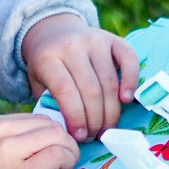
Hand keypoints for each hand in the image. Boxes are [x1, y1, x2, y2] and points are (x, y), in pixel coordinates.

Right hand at [0, 114, 80, 168]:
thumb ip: (14, 140)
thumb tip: (53, 136)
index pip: (38, 119)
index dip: (52, 136)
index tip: (51, 154)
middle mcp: (1, 131)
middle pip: (51, 125)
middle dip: (64, 143)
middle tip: (62, 163)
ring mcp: (10, 150)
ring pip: (58, 136)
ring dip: (69, 152)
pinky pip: (58, 155)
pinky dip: (67, 163)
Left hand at [21, 13, 139, 141]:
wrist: (54, 31)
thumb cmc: (47, 65)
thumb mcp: (38, 82)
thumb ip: (49, 103)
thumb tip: (68, 130)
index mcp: (48, 58)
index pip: (65, 91)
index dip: (76, 117)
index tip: (80, 136)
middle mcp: (72, 46)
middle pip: (90, 90)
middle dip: (95, 119)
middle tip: (95, 136)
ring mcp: (95, 40)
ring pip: (109, 82)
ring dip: (111, 111)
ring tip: (107, 128)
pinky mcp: (113, 39)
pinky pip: (129, 59)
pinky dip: (131, 81)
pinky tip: (126, 100)